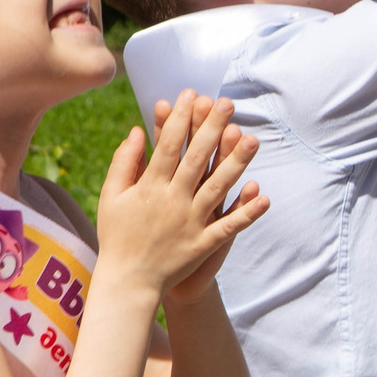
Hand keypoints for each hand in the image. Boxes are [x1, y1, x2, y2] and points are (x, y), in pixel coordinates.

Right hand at [94, 91, 269, 301]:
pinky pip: (229, 227)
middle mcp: (172, 201)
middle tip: (228, 104)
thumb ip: (124, 163)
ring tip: (252, 139)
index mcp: (149, 187)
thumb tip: (136, 131)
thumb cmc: (117, 235)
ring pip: (218, 187)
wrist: (128, 282)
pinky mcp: (203, 244)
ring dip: (236, 163)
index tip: (192, 94)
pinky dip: (246, 213)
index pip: (169, 146)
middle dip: (213, 129)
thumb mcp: (112, 197)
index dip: (181, 119)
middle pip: (197, 159)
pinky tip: (264, 195)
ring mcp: (190, 222)